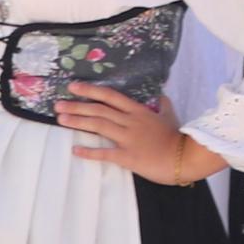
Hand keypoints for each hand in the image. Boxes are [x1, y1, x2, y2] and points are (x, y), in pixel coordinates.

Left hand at [61, 84, 220, 184]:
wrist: (185, 157)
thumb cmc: (177, 137)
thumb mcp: (170, 117)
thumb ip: (163, 106)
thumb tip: (161, 97)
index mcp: (138, 111)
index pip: (110, 96)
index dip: (91, 90)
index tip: (74, 86)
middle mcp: (130, 121)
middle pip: (99, 110)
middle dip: (77, 106)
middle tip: (58, 105)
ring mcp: (128, 138)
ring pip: (99, 126)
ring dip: (78, 122)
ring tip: (61, 120)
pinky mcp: (128, 156)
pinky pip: (105, 153)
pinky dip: (89, 152)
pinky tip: (75, 151)